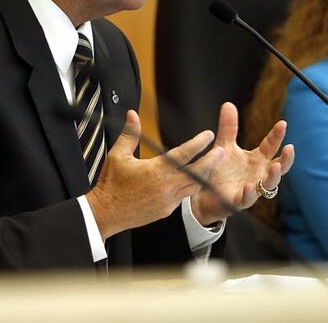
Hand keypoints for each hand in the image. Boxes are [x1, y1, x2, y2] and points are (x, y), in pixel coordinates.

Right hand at [86, 110, 224, 239]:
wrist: (106, 213)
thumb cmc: (110, 183)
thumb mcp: (118, 155)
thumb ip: (129, 134)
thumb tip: (132, 114)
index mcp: (156, 170)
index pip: (184, 154)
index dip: (198, 143)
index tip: (208, 135)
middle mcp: (166, 186)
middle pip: (197, 173)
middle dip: (211, 161)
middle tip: (221, 150)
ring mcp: (168, 201)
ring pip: (194, 187)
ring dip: (204, 176)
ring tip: (212, 165)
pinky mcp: (166, 211)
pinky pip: (183, 197)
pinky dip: (189, 188)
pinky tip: (192, 181)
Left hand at [191, 102, 293, 225]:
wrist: (204, 192)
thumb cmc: (220, 169)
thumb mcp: (224, 145)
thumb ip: (229, 127)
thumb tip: (228, 104)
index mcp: (257, 160)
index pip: (271, 146)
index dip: (277, 135)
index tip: (282, 123)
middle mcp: (258, 174)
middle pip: (279, 167)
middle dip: (286, 159)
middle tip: (290, 148)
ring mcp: (252, 188)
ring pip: (269, 185)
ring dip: (273, 176)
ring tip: (274, 165)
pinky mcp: (239, 201)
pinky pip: (247, 199)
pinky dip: (250, 193)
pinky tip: (250, 186)